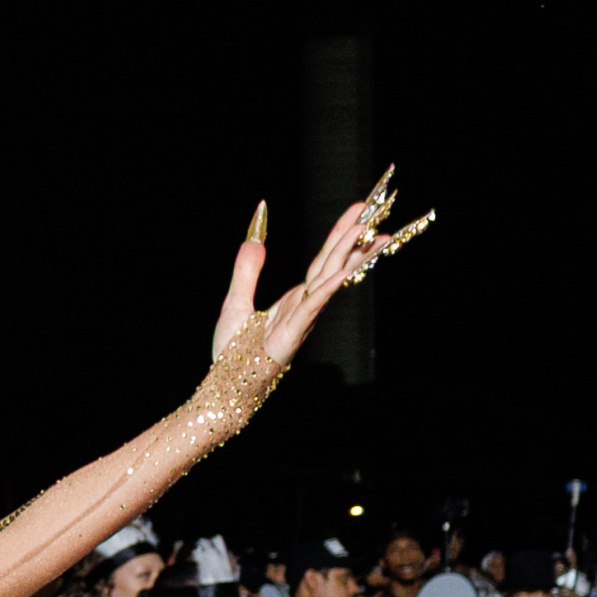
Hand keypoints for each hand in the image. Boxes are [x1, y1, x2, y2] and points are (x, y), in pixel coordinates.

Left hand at [211, 187, 427, 367]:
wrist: (226, 385)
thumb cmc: (233, 351)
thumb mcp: (236, 301)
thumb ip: (247, 271)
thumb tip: (254, 239)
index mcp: (295, 298)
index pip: (322, 260)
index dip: (339, 235)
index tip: (357, 211)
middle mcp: (304, 306)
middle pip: (331, 265)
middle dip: (351, 237)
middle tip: (370, 210)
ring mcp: (301, 320)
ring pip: (327, 281)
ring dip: (347, 256)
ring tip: (364, 232)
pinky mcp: (292, 335)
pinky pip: (311, 308)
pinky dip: (326, 290)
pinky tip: (341, 274)